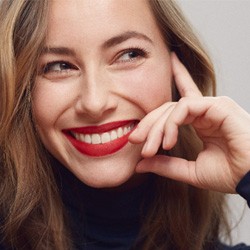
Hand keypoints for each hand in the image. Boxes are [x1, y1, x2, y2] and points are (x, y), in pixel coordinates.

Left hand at [129, 53, 249, 192]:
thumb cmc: (230, 174)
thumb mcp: (190, 171)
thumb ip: (165, 165)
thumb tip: (139, 164)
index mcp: (201, 122)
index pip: (181, 101)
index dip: (174, 81)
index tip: (160, 76)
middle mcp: (206, 112)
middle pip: (167, 108)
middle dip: (149, 124)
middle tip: (135, 141)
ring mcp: (212, 107)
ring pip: (173, 108)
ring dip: (157, 128)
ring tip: (151, 149)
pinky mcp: (218, 106)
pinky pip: (185, 107)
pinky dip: (172, 124)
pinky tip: (168, 142)